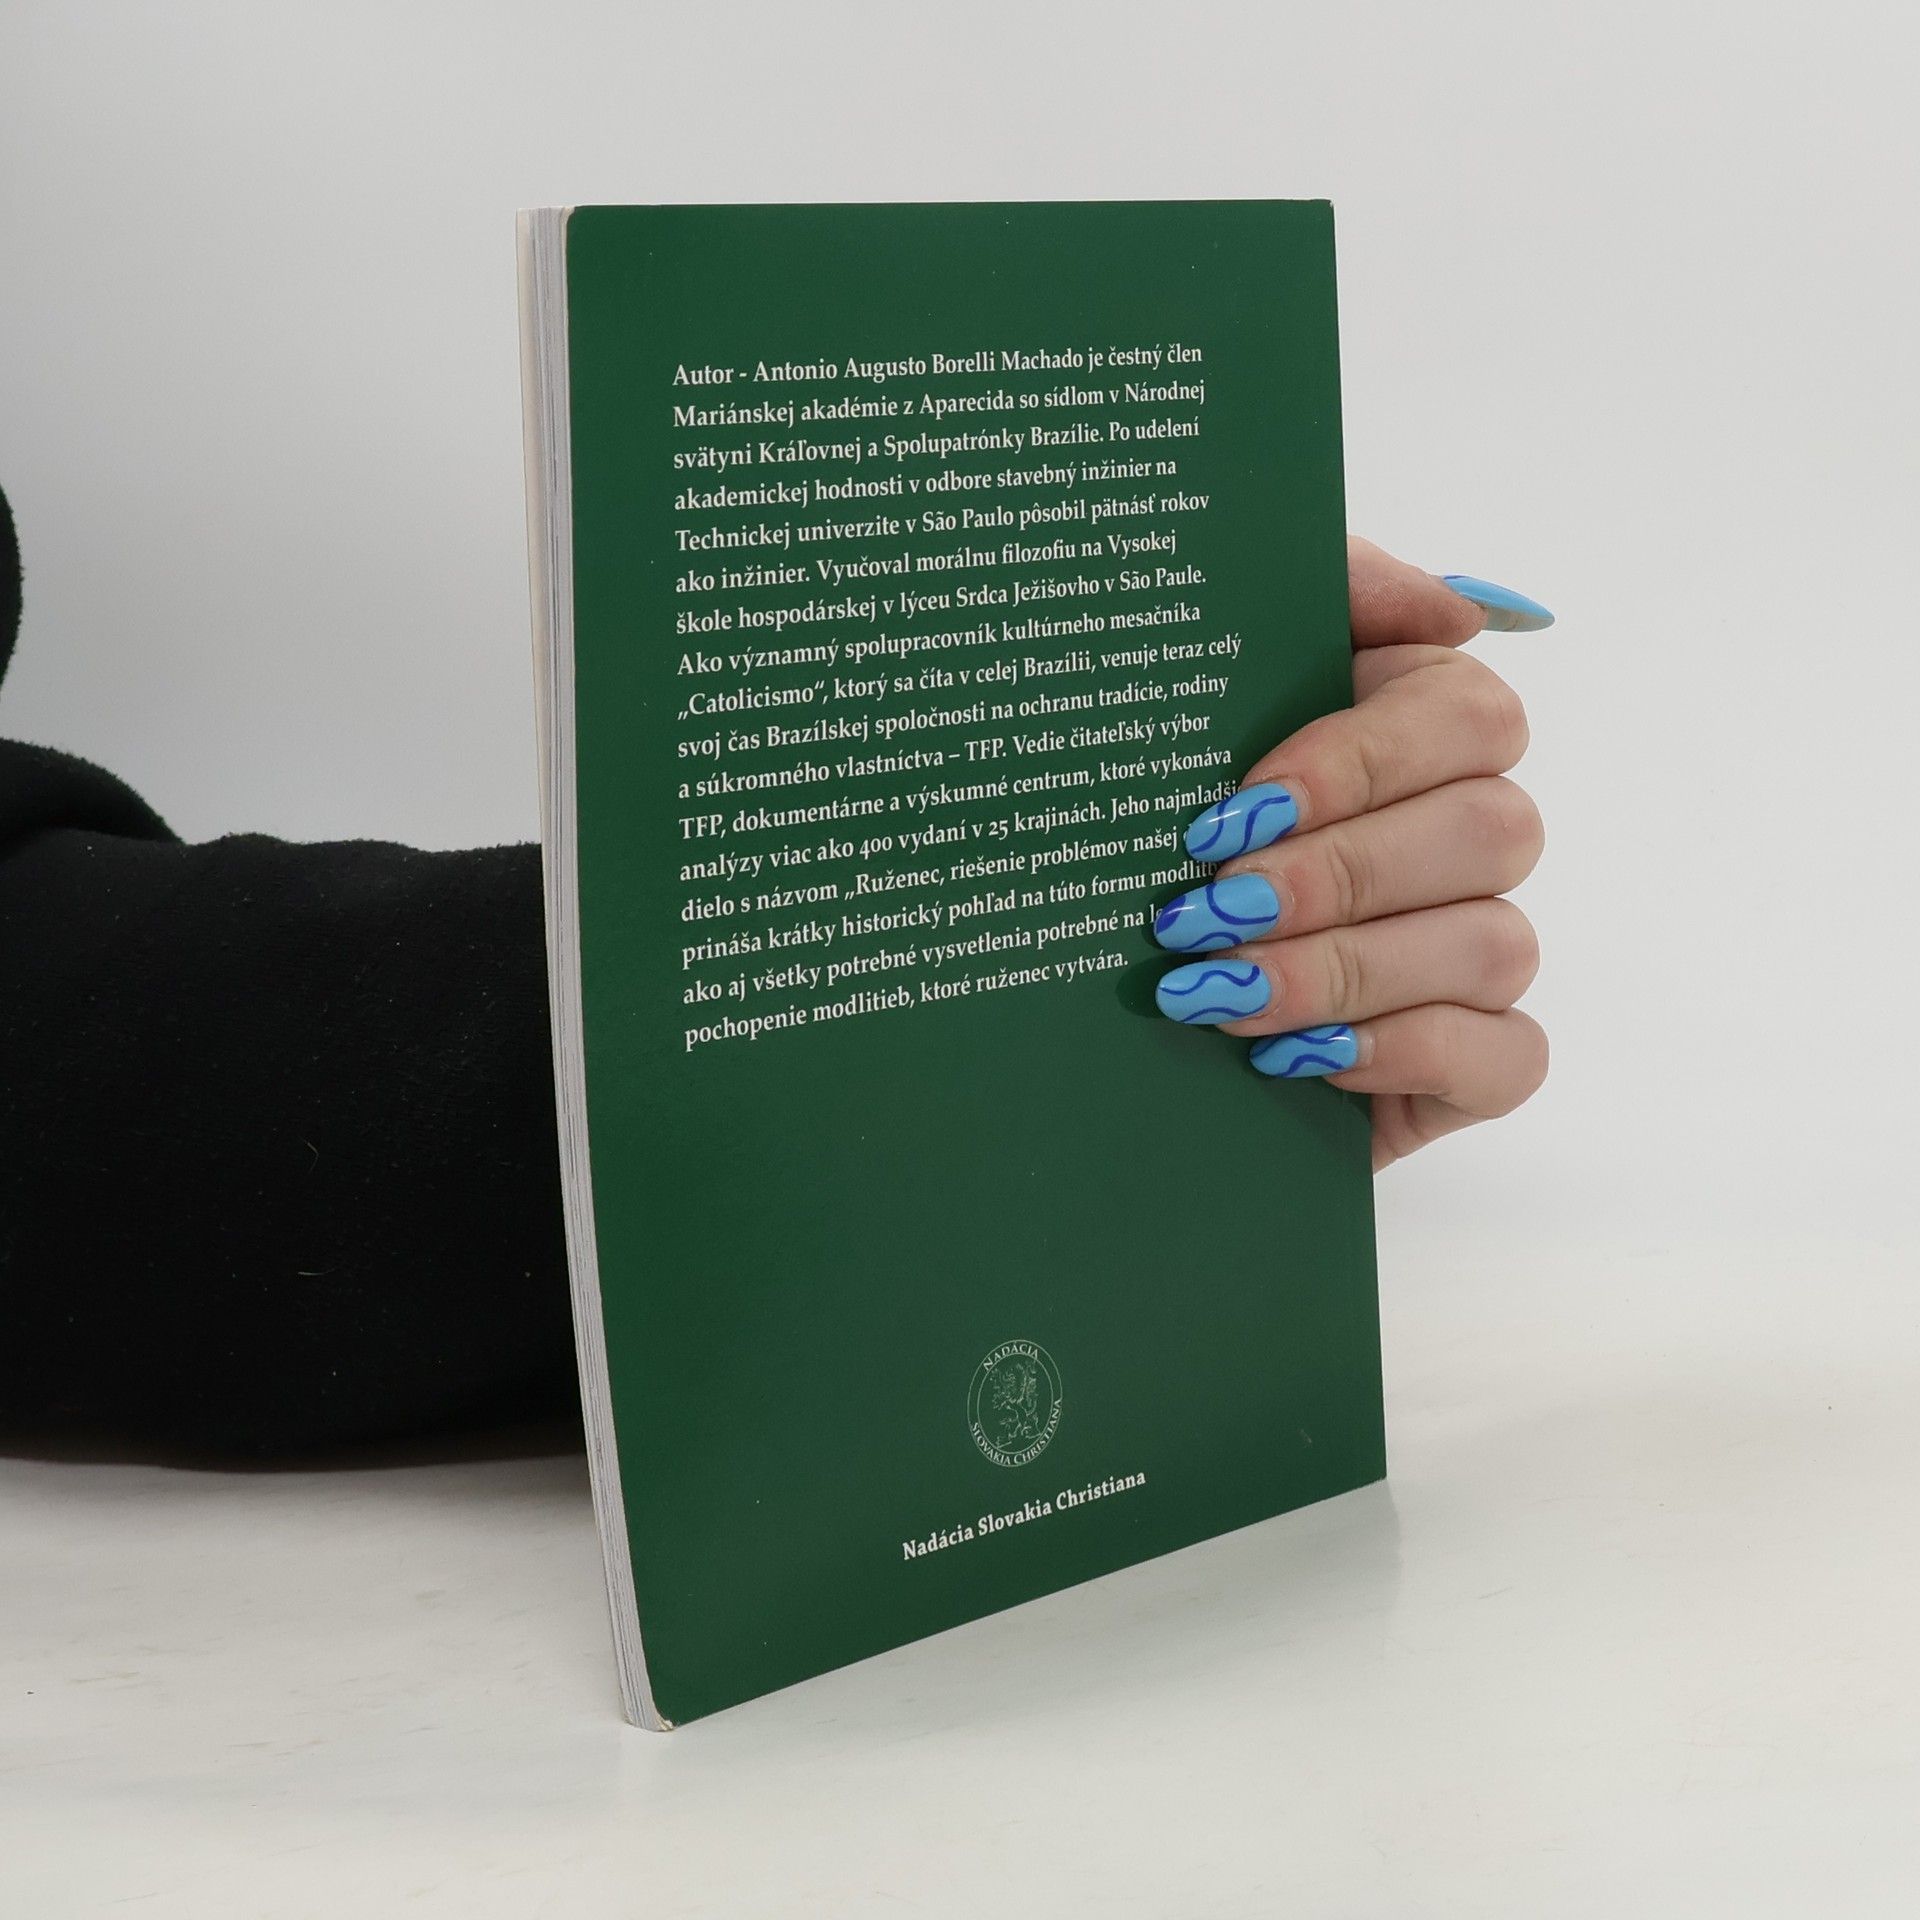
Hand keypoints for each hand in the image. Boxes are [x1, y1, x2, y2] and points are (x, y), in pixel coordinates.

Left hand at [1151, 538, 1550, 1168]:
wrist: (1110, 1003)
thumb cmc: (1159, 824)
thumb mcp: (1197, 689)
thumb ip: (1319, 599)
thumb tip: (1457, 609)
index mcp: (1418, 731)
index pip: (1468, 715)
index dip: (1362, 760)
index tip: (1237, 804)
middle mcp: (1468, 833)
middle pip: (1492, 831)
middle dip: (1338, 876)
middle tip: (1209, 910)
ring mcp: (1481, 950)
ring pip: (1493, 945)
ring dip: (1348, 968)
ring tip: (1221, 990)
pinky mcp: (1480, 1063)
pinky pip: (1507, 1056)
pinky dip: (1401, 1051)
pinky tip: (1295, 1055)